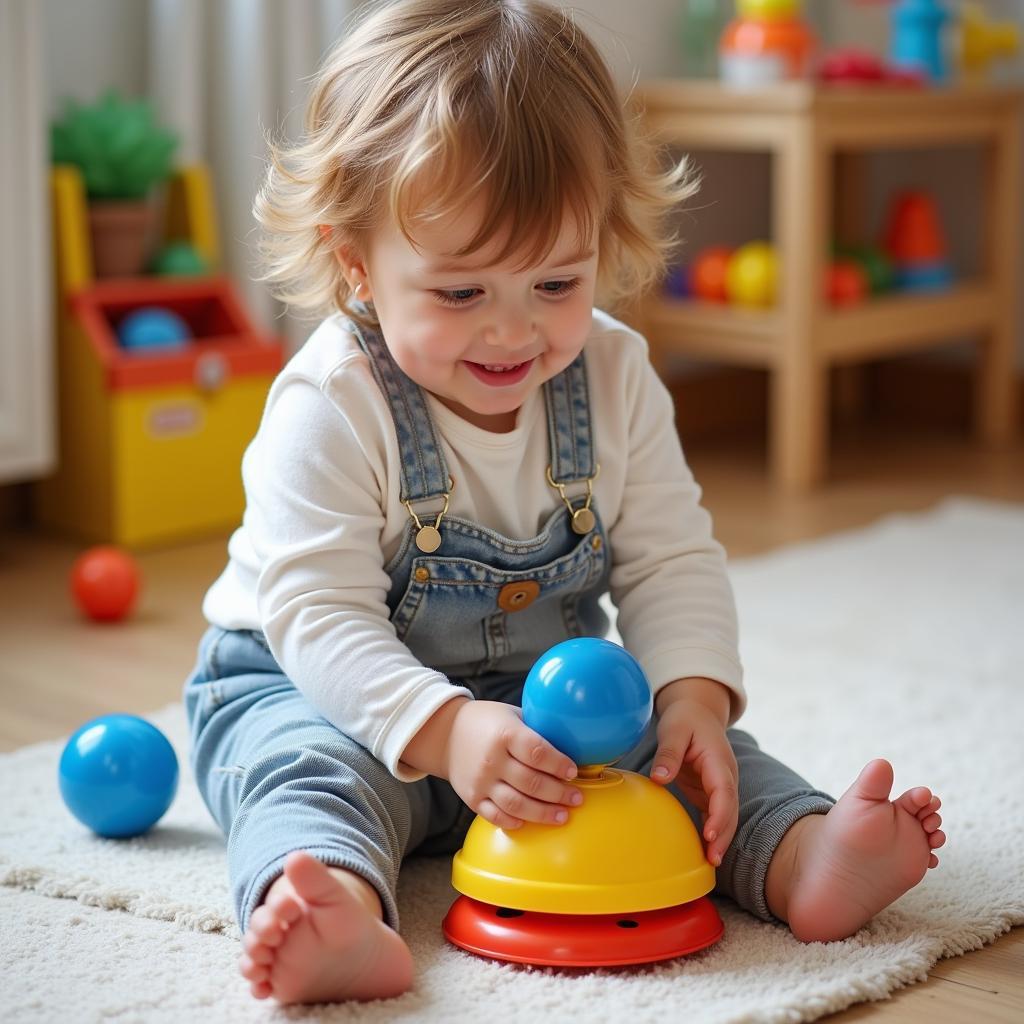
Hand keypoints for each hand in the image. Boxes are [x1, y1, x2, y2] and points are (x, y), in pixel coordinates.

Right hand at [445, 700, 582, 829]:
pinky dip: (515, 821)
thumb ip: (537, 730)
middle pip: (531, 782)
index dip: (559, 764)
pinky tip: (531, 820)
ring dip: (543, 813)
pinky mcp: (472, 798)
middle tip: (577, 799)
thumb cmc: (488, 722)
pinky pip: (496, 816)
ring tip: (562, 815)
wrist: (446, 733)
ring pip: (516, 804)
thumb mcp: (512, 715)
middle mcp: (492, 759)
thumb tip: (574, 745)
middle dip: (559, 793)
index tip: (573, 771)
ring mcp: (480, 781)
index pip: (537, 752)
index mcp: (504, 734)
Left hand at [651, 681, 737, 866]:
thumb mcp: (674, 730)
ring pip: (725, 815)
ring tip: (709, 862)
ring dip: (719, 838)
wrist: (697, 711)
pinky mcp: (709, 791)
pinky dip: (711, 831)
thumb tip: (660, 777)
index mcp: (719, 760)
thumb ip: (668, 753)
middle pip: (730, 809)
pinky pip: (714, 814)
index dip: (720, 815)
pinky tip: (704, 851)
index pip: (724, 791)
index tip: (710, 834)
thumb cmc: (685, 719)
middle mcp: (725, 775)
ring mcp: (720, 785)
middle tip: (711, 859)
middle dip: (723, 835)